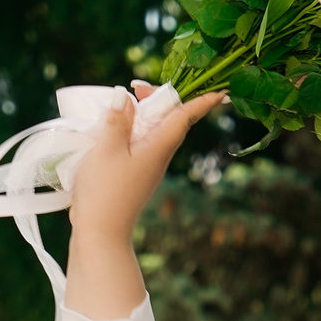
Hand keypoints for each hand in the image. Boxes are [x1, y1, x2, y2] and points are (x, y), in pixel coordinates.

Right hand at [66, 83, 226, 244]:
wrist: (100, 233)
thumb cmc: (105, 192)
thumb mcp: (107, 149)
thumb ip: (117, 120)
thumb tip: (124, 96)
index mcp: (159, 147)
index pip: (185, 117)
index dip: (201, 101)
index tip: (220, 90)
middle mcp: (159, 156)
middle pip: (170, 120)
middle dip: (159, 99)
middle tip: (136, 87)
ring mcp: (149, 167)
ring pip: (155, 131)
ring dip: (144, 113)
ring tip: (124, 103)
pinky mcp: (136, 174)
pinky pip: (142, 144)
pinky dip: (134, 129)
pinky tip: (116, 128)